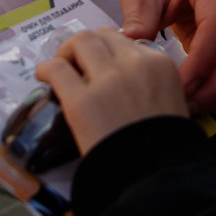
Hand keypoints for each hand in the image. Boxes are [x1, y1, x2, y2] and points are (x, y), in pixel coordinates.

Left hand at [36, 27, 188, 153]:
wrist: (156, 178)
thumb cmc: (165, 150)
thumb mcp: (172, 105)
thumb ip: (152, 84)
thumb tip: (128, 81)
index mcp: (160, 65)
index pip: (126, 41)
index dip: (109, 52)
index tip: (100, 64)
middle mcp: (134, 65)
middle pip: (101, 36)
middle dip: (86, 47)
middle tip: (77, 64)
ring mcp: (107, 81)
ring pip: (80, 42)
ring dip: (66, 52)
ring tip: (61, 68)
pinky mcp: (81, 101)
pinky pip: (57, 69)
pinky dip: (46, 70)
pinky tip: (44, 78)